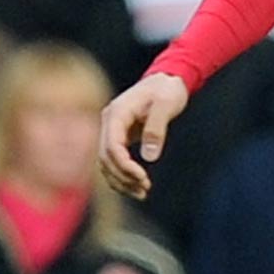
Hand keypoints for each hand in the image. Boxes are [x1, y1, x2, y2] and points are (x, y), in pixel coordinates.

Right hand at [99, 73, 190, 200]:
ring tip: (143, 193)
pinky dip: (122, 175)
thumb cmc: (167, 90)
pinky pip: (114, 160)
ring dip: (121, 180)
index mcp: (116, 113)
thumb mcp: (166, 105)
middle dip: (123, 177)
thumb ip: (157, 129)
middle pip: (106, 158)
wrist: (167, 79)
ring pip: (107, 162)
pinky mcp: (119, 137)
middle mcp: (109, 123)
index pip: (111, 146)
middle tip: (145, 190)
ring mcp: (112, 130)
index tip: (142, 177)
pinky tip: (137, 186)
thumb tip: (149, 157)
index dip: (124, 165)